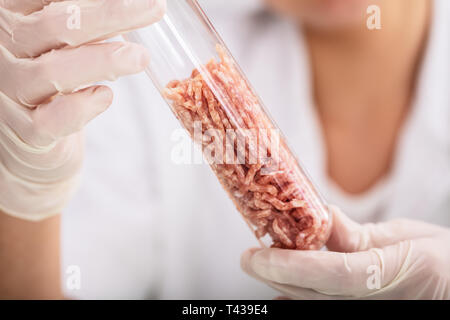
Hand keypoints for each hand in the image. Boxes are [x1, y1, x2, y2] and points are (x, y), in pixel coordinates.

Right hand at [0, 0, 165, 219]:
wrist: (27, 138)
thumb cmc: (51, 79)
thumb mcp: (59, 40)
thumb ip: (82, 19)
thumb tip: (134, 2)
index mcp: (15, 20)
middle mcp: (6, 52)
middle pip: (55, 24)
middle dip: (110, 15)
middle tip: (154, 9)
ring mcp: (12, 93)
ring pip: (53, 71)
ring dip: (104, 61)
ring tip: (140, 58)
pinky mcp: (26, 132)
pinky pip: (51, 120)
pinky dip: (80, 108)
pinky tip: (105, 96)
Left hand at [241, 206, 449, 298]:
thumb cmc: (440, 259)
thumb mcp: (405, 236)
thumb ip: (360, 235)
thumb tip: (323, 218)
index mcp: (390, 274)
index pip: (331, 273)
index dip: (290, 266)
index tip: (254, 256)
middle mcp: (375, 299)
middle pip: (312, 291)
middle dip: (274, 274)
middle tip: (249, 257)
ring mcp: (368, 308)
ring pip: (313, 301)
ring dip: (282, 282)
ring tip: (261, 262)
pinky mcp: (360, 307)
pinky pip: (325, 302)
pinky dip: (300, 291)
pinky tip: (283, 284)